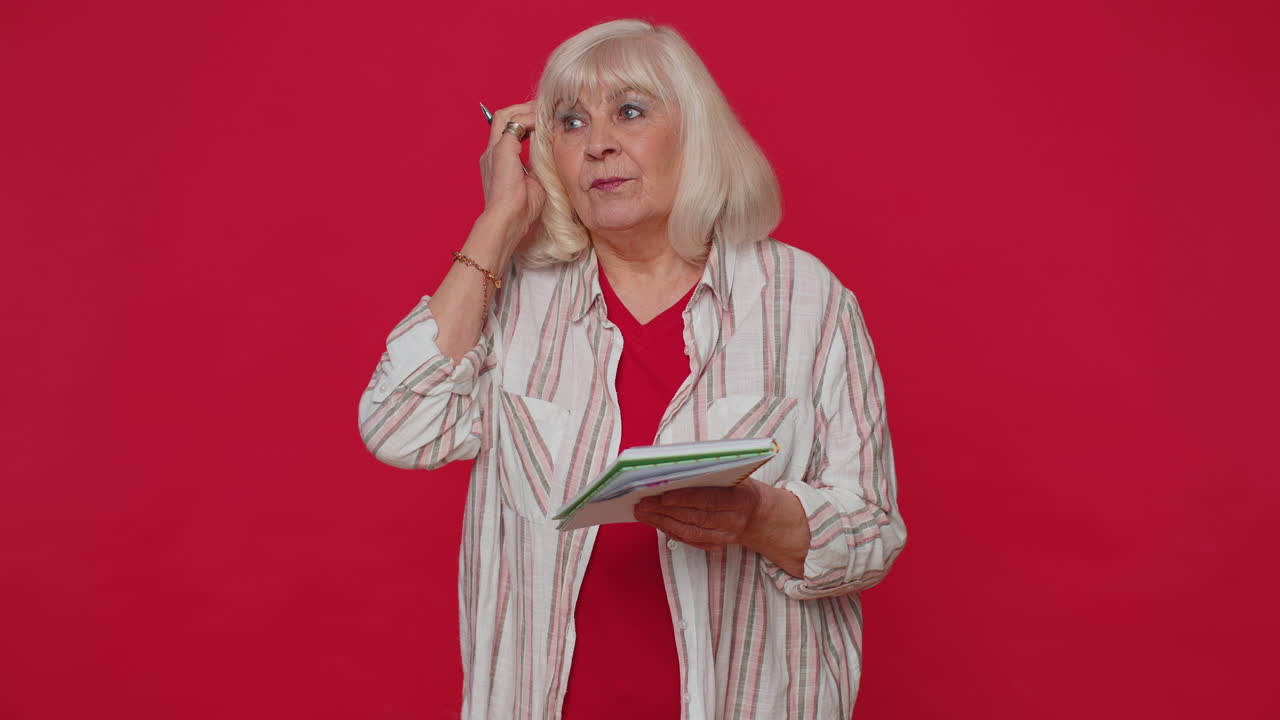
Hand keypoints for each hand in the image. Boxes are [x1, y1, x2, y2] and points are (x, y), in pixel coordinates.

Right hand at [478, 102, 545, 244]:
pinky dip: (530, 119)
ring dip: (526, 110)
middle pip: (502, 117)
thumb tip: (551, 158)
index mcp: (496, 162)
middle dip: (523, 109)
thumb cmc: (521, 211)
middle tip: (543, 108)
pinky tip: (544, 122)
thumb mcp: (534, 184)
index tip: (541, 121)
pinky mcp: (502, 150)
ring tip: (544, 110)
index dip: (523, 123)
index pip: (506, 132)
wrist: (507, 220)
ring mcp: (494, 150)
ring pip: (506, 115)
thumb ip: (537, 168)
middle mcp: (491, 153)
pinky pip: (516, 123)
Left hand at [633, 477, 810, 576]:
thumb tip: (677, 468)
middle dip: (665, 510)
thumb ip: (713, 472)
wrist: (762, 516)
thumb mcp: (736, 475)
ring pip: (689, 531)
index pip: (710, 499)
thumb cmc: (742, 487)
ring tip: (642, 512)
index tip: (662, 495)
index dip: (685, 499)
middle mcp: (734, 521)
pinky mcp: (717, 545)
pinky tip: (655, 522)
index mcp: (742, 499)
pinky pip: (690, 540)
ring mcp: (725, 536)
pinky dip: (671, 531)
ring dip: (662, 522)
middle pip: (695, 517)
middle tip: (641, 502)